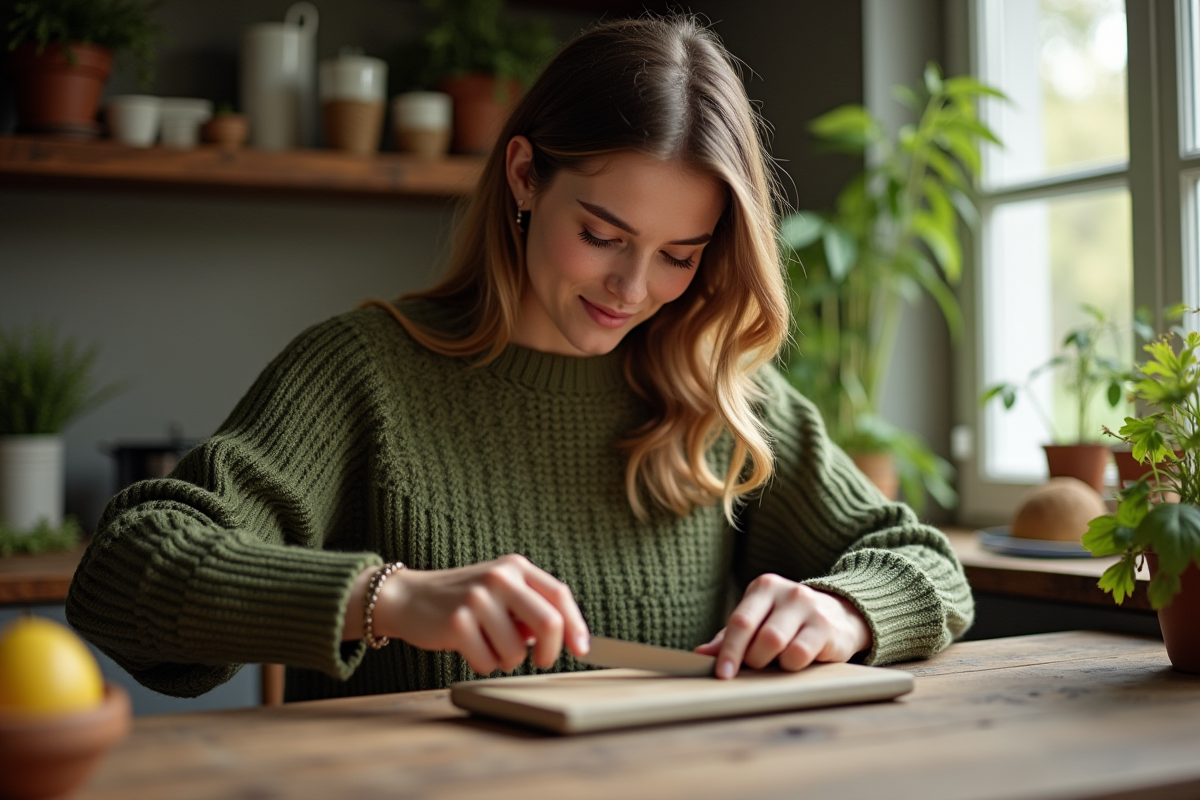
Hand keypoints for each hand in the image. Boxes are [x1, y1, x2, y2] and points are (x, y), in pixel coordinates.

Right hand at [360, 555, 590, 674]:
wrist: (409, 597)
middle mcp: (499, 577)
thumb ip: (531, 606)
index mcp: (515, 566)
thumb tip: (567, 636)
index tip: (582, 648)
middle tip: (542, 660)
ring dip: (507, 659)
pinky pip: (488, 662)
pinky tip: (468, 647)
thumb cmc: (463, 600)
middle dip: (550, 652)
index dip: (575, 625)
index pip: (559, 594)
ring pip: (517, 651)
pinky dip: (484, 664)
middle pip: (548, 623)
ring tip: (488, 644)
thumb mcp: (500, 590)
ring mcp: (477, 598)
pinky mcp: (457, 622)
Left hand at [694, 574, 870, 678]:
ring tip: (776, 662)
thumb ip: (729, 637)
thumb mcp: (759, 623)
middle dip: (751, 658)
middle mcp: (787, 592)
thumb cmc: (789, 623)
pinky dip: (792, 665)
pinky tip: (796, 662)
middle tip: (755, 666)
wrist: (842, 616)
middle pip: (757, 634)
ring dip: (771, 662)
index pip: (740, 621)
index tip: (722, 675)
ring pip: (776, 643)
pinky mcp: (827, 627)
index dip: (729, 651)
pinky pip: (800, 653)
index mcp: (763, 587)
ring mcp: (809, 607)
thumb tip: (700, 654)